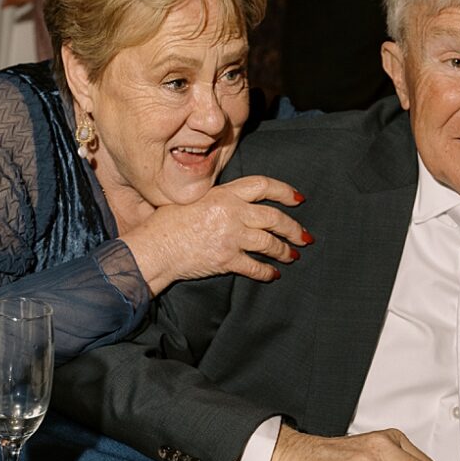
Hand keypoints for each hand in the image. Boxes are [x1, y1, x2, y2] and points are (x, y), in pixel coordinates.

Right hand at [129, 177, 309, 290]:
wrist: (154, 247)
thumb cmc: (167, 224)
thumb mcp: (195, 199)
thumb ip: (219, 199)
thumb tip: (236, 204)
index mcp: (225, 193)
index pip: (263, 185)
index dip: (285, 191)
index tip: (298, 199)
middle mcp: (232, 212)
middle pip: (274, 217)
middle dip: (293, 227)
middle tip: (305, 236)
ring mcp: (230, 236)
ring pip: (269, 242)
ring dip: (284, 250)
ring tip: (293, 256)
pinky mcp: (226, 259)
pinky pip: (254, 266)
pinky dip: (266, 271)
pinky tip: (273, 274)